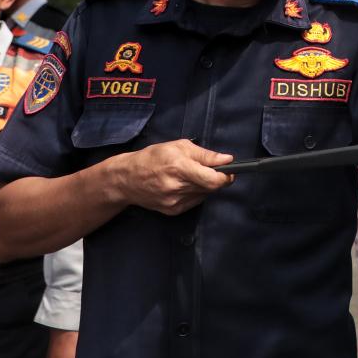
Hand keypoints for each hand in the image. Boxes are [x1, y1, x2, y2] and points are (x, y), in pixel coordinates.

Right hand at [107, 140, 233, 214]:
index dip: (226, 176)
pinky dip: (195, 193)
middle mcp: (177, 187)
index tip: (230, 170)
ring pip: (204, 194)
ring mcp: (174, 202)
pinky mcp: (172, 211)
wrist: (127, 179)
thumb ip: (205, 154)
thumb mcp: (178, 146)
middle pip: (211, 187)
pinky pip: (194, 201)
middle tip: (209, 169)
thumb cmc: (152, 158)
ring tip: (190, 175)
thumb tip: (227, 159)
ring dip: (204, 185)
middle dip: (216, 178)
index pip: (213, 180)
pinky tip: (183, 185)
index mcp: (179, 168)